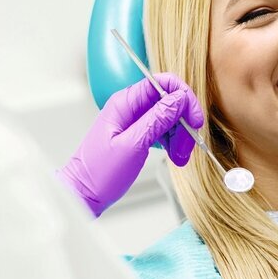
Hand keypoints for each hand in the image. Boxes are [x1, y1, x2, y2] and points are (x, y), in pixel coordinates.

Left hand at [57, 74, 203, 216]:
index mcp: (125, 103)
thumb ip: (157, 119)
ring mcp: (134, 121)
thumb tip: (179, 98)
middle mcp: (130, 107)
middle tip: (188, 144)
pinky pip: (163, 131)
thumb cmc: (99, 173)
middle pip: (169, 101)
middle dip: (184, 122)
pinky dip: (173, 143)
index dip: (183, 97)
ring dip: (181, 136)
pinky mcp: (138, 134)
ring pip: (169, 118)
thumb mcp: (133, 145)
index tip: (194, 119)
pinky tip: (175, 156)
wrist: (83, 195)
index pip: (162, 83)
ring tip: (180, 157)